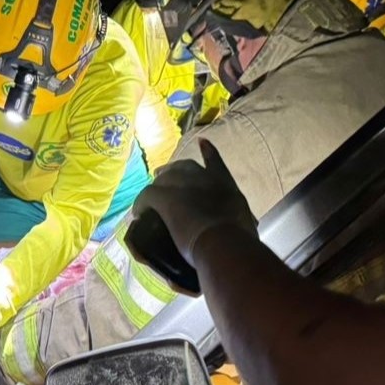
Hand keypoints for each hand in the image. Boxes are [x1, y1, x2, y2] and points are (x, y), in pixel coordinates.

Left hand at [130, 140, 257, 267]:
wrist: (225, 241)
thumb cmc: (240, 238)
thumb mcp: (247, 223)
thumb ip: (241, 221)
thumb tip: (246, 229)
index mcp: (225, 184)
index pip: (215, 162)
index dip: (209, 152)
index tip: (203, 142)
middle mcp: (203, 178)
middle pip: (183, 167)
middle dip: (172, 171)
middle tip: (161, 177)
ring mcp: (182, 185)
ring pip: (163, 180)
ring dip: (156, 188)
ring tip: (148, 199)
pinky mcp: (164, 197)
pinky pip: (146, 196)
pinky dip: (141, 204)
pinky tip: (138, 213)